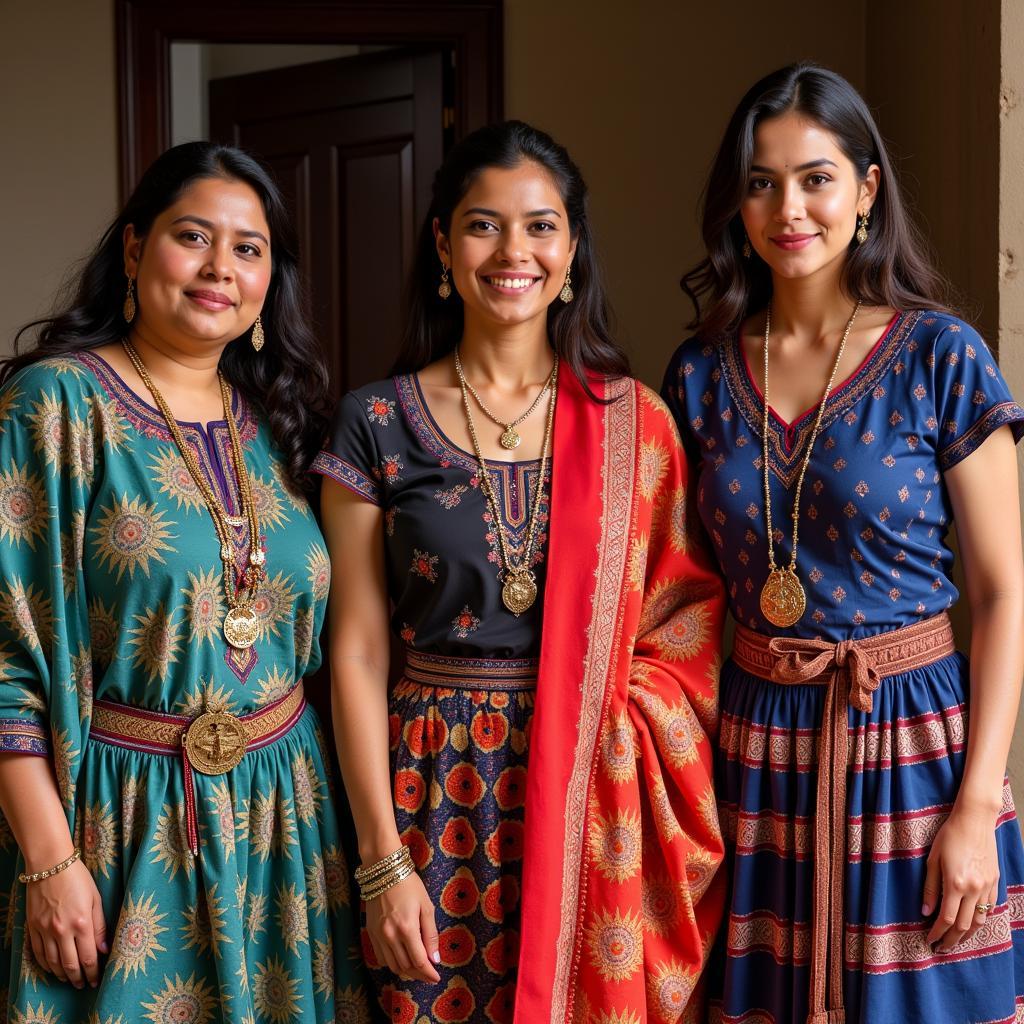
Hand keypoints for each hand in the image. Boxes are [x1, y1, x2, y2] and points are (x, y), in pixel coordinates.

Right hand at [25, 860, 106, 987]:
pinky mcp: (33, 928)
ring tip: (69, 979)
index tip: (96, 980)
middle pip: (70, 964)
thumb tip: (104, 949)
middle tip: (82, 985)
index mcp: (82, 923)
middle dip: (78, 978)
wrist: (50, 865)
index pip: (89, 957)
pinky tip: (51, 968)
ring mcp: (45, 931)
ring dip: (61, 974)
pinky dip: (45, 964)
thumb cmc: (78, 879)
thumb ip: (100, 925)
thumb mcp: (95, 899)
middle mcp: (62, 931)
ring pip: (52, 963)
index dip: (93, 972)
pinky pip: (38, 953)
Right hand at [365, 871, 439, 982]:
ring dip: (406, 970)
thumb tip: (435, 959)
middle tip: (429, 973)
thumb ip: (431, 934)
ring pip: (392, 966)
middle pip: (406, 967)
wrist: (384, 871)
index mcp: (407, 928)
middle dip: (419, 974)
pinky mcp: (370, 933)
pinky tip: (401, 958)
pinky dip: (392, 963)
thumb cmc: (409, 885)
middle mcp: (390, 936)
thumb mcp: (426, 906)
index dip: (429, 973)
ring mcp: (378, 936)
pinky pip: (381, 958)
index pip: (419, 961)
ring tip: (417, 968)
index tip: (437, 978)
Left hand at [923, 803, 999, 952]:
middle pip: (964, 926)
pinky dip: (979, 920)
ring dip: (967, 935)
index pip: (947, 919)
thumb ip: (929, 887)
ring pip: (979, 921)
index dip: (937, 933)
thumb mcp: (932, 859)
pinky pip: (989, 909)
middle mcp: (974, 889)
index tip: (929, 941)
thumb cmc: (949, 836)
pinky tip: (971, 924)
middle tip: (941, 949)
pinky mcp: (995, 883)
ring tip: (955, 942)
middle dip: (951, 940)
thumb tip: (925, 911)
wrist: (974, 821)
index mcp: (956, 883)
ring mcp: (987, 887)